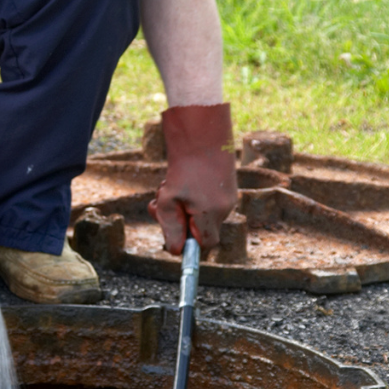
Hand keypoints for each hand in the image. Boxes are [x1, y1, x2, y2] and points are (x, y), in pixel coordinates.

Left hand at [148, 103, 237, 254]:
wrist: (202, 137)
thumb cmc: (182, 170)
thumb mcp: (168, 201)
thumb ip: (171, 228)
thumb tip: (176, 251)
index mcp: (211, 215)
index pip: (205, 245)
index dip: (190, 243)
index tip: (174, 232)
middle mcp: (224, 209)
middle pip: (201, 230)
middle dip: (179, 221)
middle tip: (159, 204)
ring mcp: (228, 198)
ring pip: (201, 214)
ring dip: (182, 206)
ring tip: (168, 186)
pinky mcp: (227, 189)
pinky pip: (207, 202)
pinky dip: (192, 197)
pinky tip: (183, 178)